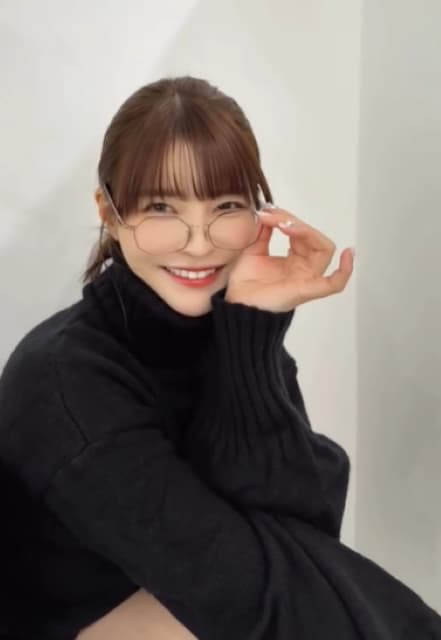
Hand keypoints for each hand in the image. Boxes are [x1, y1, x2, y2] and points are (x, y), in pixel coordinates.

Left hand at [225, 204, 353, 312]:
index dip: (288, 219)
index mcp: (294, 260)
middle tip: (273, 217)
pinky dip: (345, 271)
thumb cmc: (246, 284)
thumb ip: (264, 232)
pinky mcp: (305, 290)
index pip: (302, 233)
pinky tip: (348, 255)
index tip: (267, 212)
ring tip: (284, 225)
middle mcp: (304, 268)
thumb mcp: (253, 250)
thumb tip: (269, 212)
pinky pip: (334, 284)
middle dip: (295, 223)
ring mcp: (307, 279)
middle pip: (314, 239)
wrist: (236, 304)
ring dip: (306, 232)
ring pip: (323, 250)